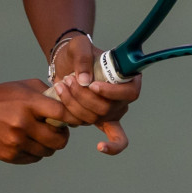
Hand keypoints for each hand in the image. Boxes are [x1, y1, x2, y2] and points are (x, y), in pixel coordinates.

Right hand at [0, 80, 72, 163]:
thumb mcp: (20, 86)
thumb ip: (45, 93)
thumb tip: (67, 103)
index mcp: (28, 103)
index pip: (62, 114)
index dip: (71, 118)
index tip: (70, 120)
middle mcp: (23, 123)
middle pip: (59, 139)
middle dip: (61, 136)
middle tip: (57, 131)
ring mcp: (16, 141)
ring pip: (47, 151)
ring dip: (47, 145)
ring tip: (39, 136)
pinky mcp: (9, 155)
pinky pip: (33, 158)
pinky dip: (34, 152)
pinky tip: (27, 142)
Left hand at [50, 34, 140, 155]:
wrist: (68, 62)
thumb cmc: (79, 52)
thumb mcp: (79, 45)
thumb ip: (83, 57)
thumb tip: (84, 80)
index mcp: (127, 78)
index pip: (129, 92)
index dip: (112, 93)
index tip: (92, 85)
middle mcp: (123, 98)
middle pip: (107, 108)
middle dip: (83, 97)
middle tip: (68, 80)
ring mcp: (114, 111)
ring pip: (95, 118)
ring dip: (75, 105)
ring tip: (62, 87)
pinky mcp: (102, 120)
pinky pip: (115, 138)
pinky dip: (111, 146)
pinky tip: (101, 147)